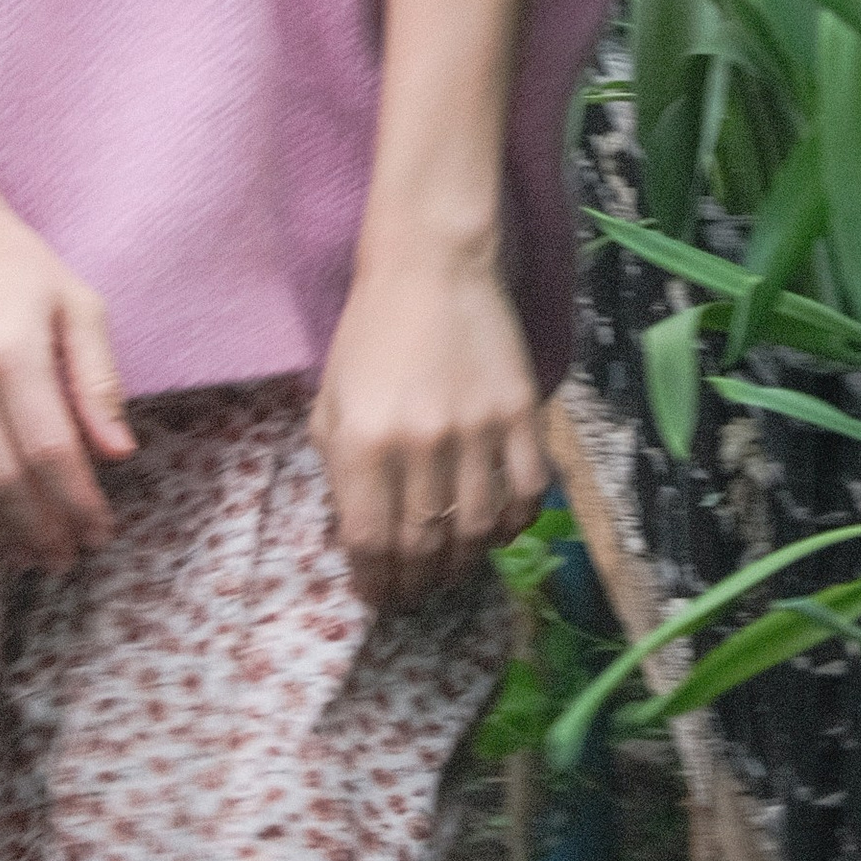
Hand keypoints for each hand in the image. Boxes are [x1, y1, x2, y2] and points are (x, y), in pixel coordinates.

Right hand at [0, 175, 135, 566]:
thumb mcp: (74, 300)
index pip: (52, 452)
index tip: (100, 534)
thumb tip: (119, 454)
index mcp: (14, 351)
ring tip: (27, 554)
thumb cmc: (11, 258)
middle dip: (41, 531)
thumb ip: (97, 379)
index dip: (78, 504)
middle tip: (65, 559)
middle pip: (4, 481)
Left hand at [311, 244, 544, 613]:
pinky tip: (501, 531)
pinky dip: (517, 523)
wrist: (430, 265)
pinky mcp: (519, 411)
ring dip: (464, 562)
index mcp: (362, 441)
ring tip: (453, 569)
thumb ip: (339, 470)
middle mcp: (418, 443)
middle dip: (416, 583)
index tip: (377, 596)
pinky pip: (529, 490)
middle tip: (415, 594)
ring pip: (477, 529)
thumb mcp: (331, 400)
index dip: (374, 582)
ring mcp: (475, 429)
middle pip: (423, 545)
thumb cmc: (371, 334)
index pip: (369, 542)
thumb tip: (362, 534)